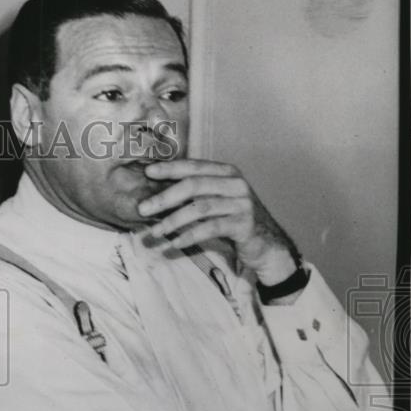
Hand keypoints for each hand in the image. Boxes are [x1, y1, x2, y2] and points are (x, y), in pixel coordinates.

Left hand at [137, 159, 298, 284]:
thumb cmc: (233, 221)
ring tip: (156, 232)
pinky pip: (211, 228)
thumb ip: (194, 194)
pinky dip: (190, 236)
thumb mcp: (215, 201)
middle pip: (194, 185)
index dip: (170, 168)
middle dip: (164, 197)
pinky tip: (175, 244)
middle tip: (143, 209)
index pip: (194, 165)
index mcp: (227, 173)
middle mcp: (236, 184)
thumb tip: (156, 194)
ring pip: (200, 208)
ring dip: (173, 221)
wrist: (267, 244)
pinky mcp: (245, 224)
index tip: (147, 172)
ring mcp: (242, 203)